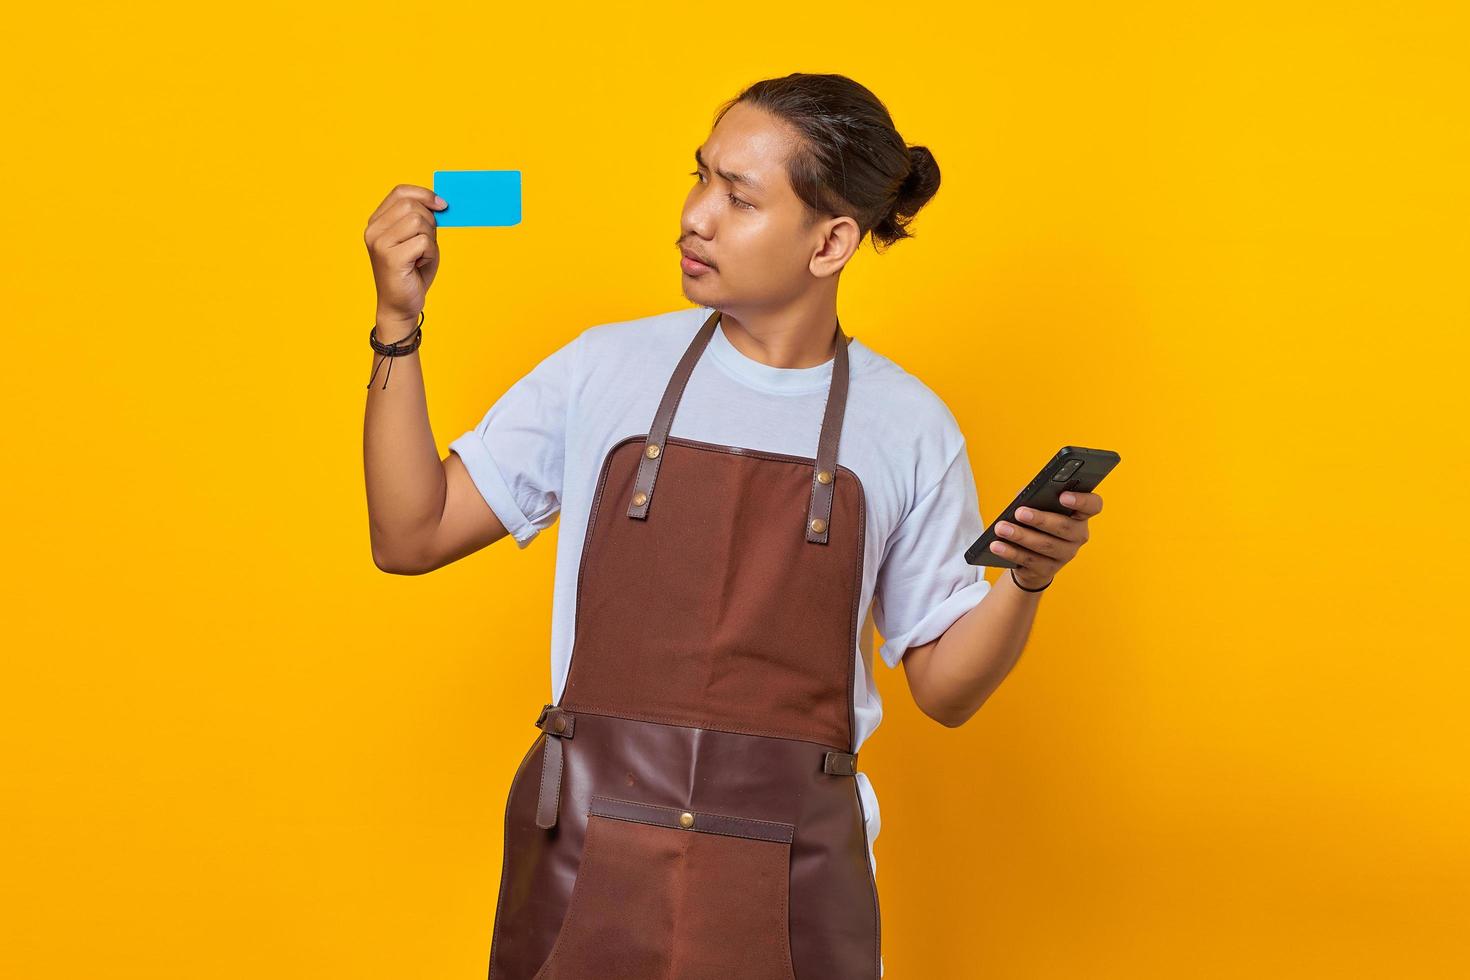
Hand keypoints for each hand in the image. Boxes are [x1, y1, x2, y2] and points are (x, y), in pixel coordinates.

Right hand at [364, 183, 447, 325]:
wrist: (400, 306)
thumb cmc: (411, 272)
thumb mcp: (416, 239)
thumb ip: (422, 219)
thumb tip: (440, 202)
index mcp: (377, 222)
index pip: (400, 192)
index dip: (424, 194)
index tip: (442, 205)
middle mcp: (373, 230)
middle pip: (411, 205)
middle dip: (430, 221)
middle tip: (427, 244)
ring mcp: (380, 243)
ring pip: (419, 222)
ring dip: (430, 239)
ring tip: (421, 256)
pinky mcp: (391, 258)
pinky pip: (423, 242)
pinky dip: (430, 254)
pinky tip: (420, 265)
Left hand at [989, 490, 1102, 589]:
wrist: (1031, 557)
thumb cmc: (1036, 522)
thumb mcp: (1036, 505)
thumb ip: (1035, 495)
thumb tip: (1024, 495)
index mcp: (1080, 514)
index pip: (1093, 505)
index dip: (1082, 500)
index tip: (1063, 495)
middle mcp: (1078, 535)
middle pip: (1065, 527)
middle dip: (1040, 519)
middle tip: (1019, 512)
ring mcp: (1065, 555)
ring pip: (1045, 545)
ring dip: (1021, 536)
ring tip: (1000, 528)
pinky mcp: (1049, 570)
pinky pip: (1030, 561)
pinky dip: (1011, 552)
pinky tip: (996, 546)